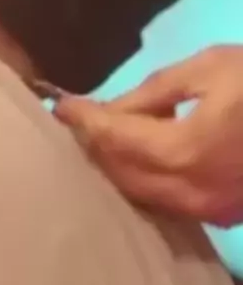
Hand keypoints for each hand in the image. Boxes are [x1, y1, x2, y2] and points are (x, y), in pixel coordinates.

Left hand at [55, 45, 242, 225]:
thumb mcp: (208, 69)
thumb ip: (154, 92)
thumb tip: (111, 108)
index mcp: (185, 151)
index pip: (115, 138)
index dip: (84, 120)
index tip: (59, 105)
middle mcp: (191, 192)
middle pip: (122, 174)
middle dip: (95, 146)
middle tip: (74, 121)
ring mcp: (210, 210)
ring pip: (142, 194)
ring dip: (116, 166)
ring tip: (96, 136)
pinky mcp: (224, 214)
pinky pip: (168, 201)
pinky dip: (144, 180)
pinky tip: (135, 157)